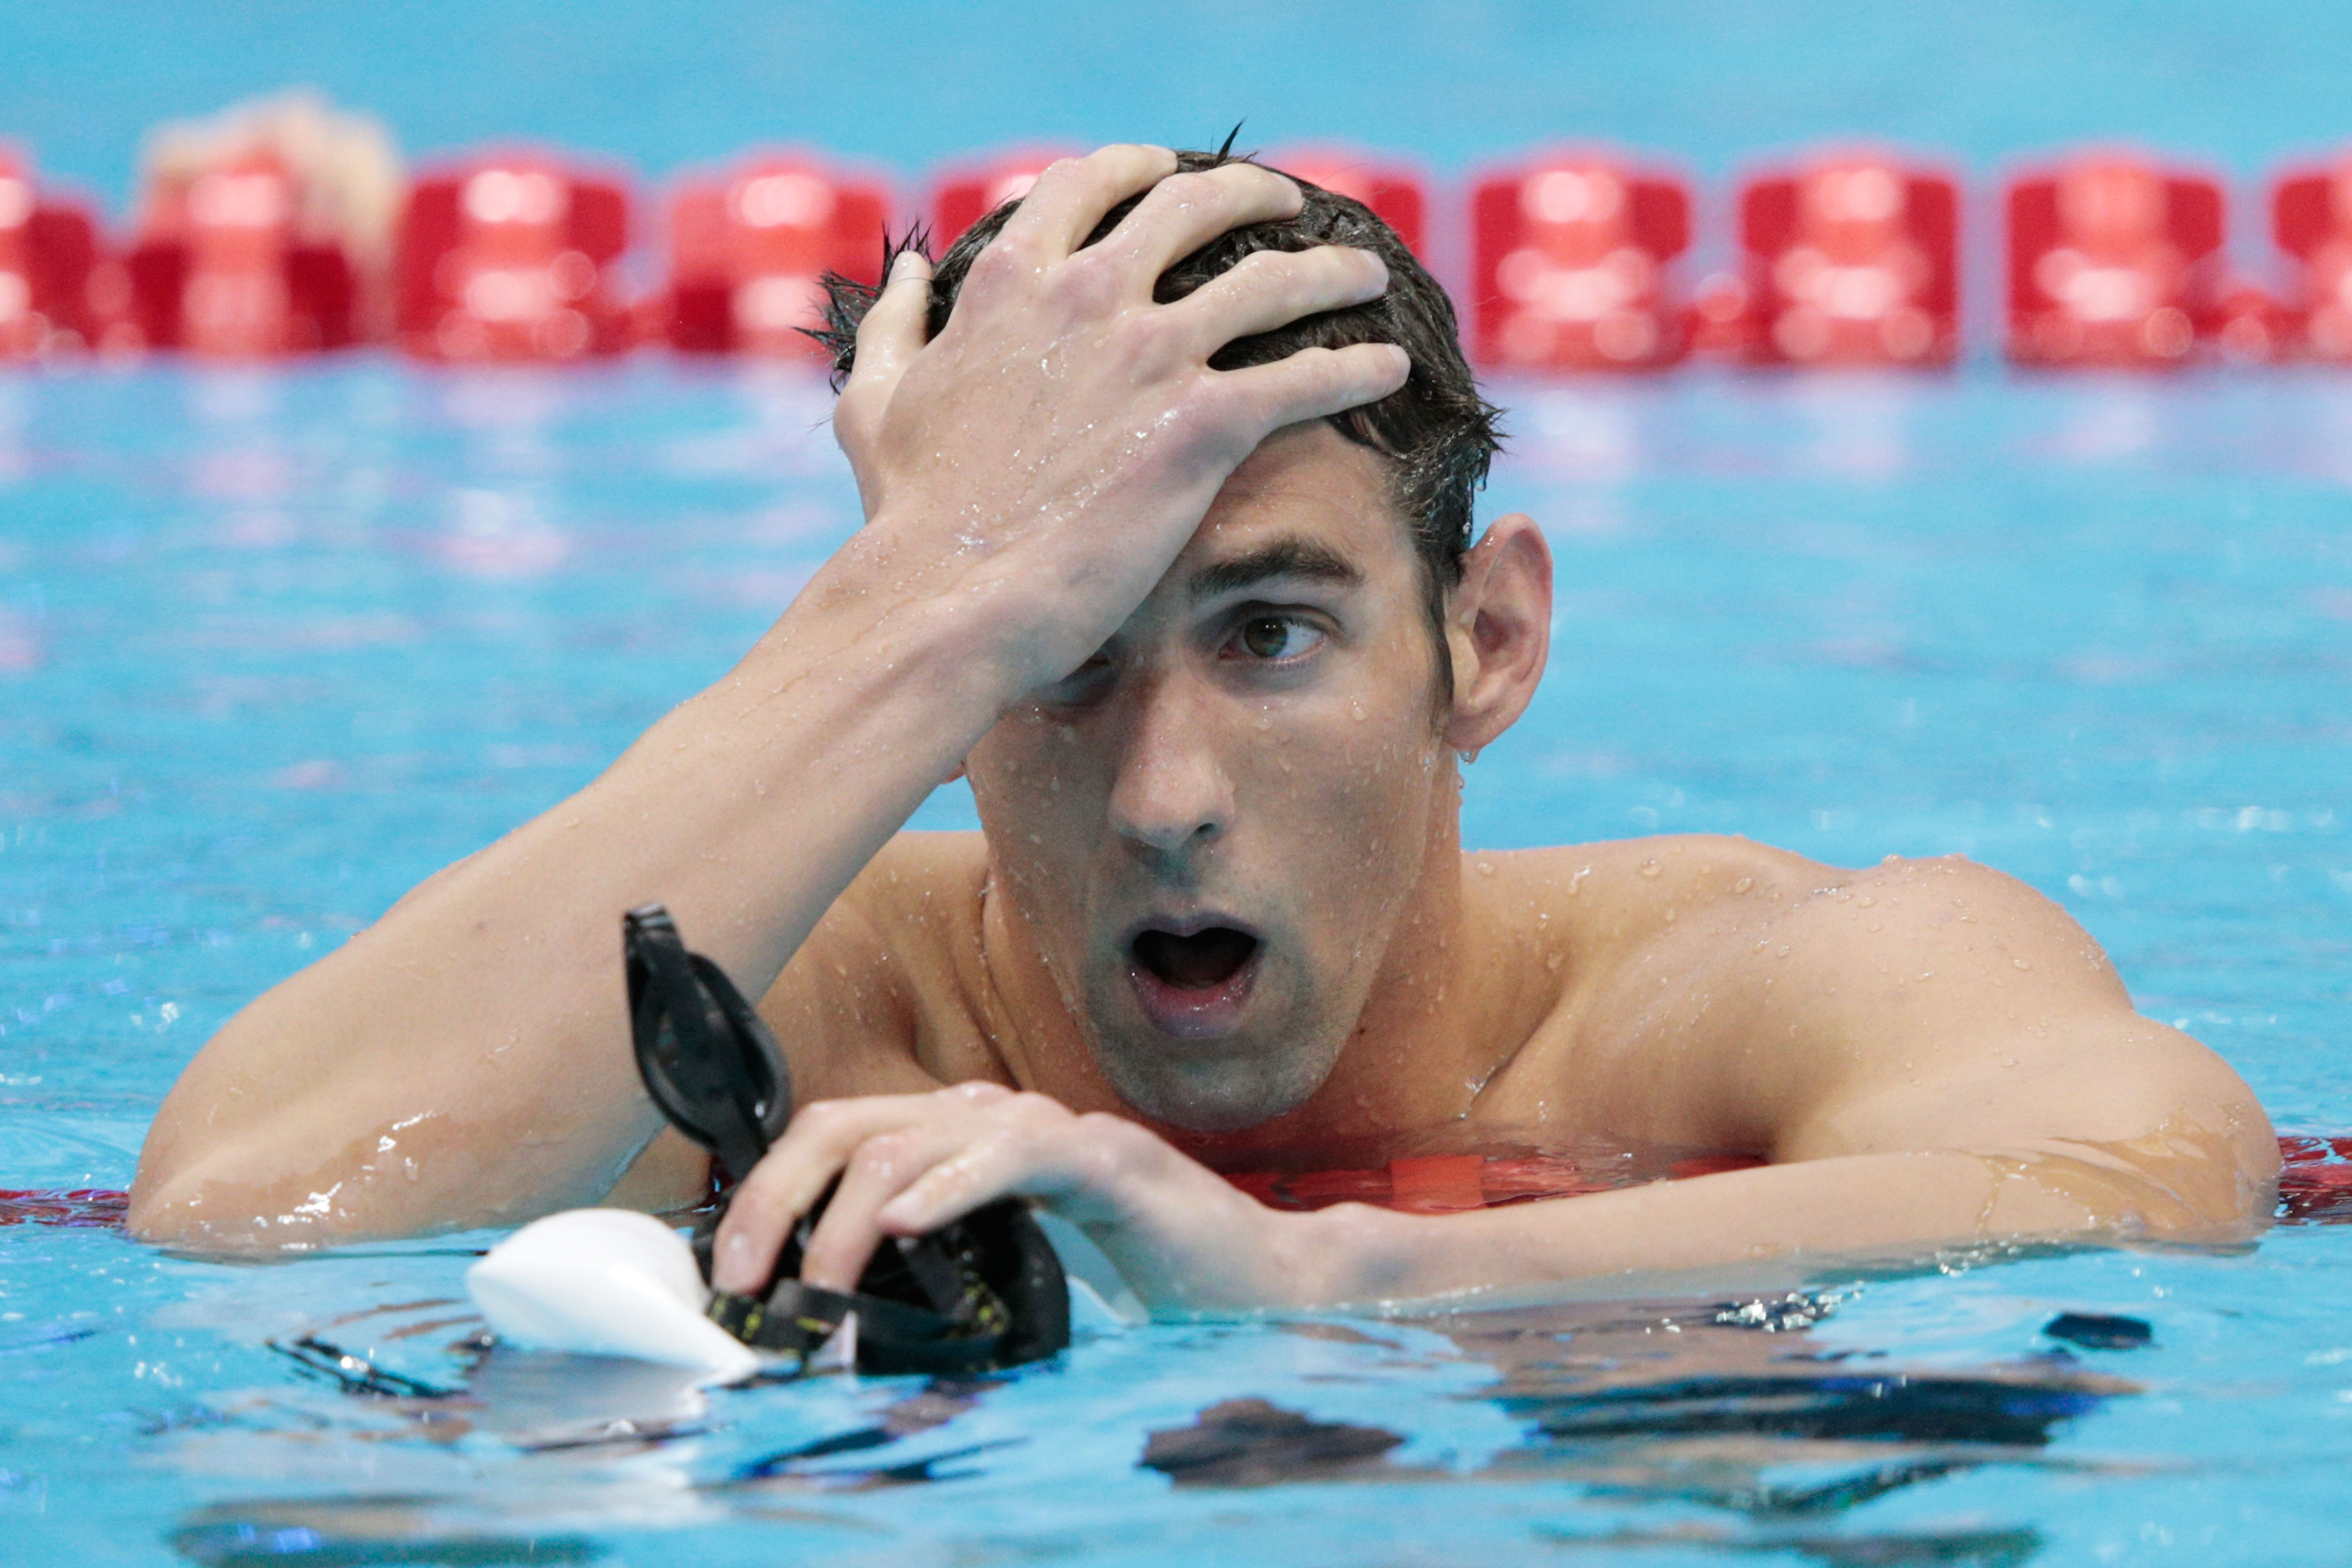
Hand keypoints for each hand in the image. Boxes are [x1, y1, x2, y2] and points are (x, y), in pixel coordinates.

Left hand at [708, 1082, 1317, 1312]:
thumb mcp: (1007, 1264)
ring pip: (914, 1137)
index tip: (733, 1272)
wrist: (1255, 1278)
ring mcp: (1052, 1131)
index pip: (840, 1131)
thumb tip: (837, 1306)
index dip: (770, 1191)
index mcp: (966, 1137)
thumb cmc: (1135, 1273)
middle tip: (745, 1277)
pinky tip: (907, 1222)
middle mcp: (998, 1117)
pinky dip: (949, 1185)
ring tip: (817, 1281)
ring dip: (847, 1214)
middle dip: (780, 1195)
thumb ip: (941, 1258)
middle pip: (853, 1122)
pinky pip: (1012, 1155)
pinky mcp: (1106, 1161)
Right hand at [824, 144, 1408, 695]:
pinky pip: (1306, 376)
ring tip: (1367, 274)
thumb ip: (892, 325)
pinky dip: (1355, 365)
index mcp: (1012, 279)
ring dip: (1331, 271)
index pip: (1091, 184)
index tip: (1172, 176)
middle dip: (1254, 197)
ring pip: (1273, 282)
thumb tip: (907, 273)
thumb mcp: (875, 401)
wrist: (949, 597)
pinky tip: (1386, 366)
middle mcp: (1089, 296)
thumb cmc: (908, 514)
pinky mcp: (1202, 424)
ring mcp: (1152, 355)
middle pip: (1196, 208)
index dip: (1139, 171)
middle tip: (1291, 208)